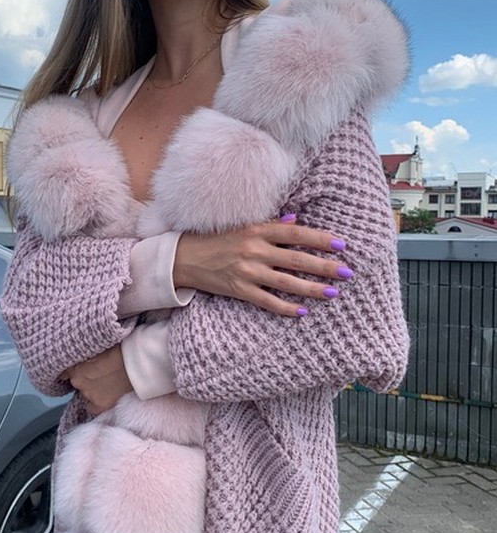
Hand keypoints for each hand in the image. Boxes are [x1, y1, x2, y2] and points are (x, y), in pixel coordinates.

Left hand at [61, 345, 132, 415]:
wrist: (136, 363)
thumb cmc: (119, 350)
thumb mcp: (97, 348)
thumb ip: (87, 355)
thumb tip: (82, 358)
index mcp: (75, 366)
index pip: (66, 372)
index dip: (74, 370)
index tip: (82, 369)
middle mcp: (78, 381)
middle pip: (76, 382)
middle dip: (84, 378)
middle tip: (98, 374)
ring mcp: (89, 394)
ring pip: (84, 393)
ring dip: (90, 389)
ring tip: (104, 384)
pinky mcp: (100, 405)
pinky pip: (91, 408)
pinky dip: (94, 404)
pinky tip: (102, 397)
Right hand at [173, 217, 352, 317]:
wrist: (184, 257)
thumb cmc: (216, 238)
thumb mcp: (242, 225)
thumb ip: (270, 224)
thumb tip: (296, 221)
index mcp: (257, 229)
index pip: (296, 234)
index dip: (320, 239)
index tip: (341, 245)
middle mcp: (254, 249)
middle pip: (297, 259)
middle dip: (324, 267)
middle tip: (347, 273)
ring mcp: (246, 271)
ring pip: (286, 282)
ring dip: (312, 289)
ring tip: (333, 293)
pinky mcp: (238, 290)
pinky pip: (267, 301)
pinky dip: (286, 308)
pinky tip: (303, 312)